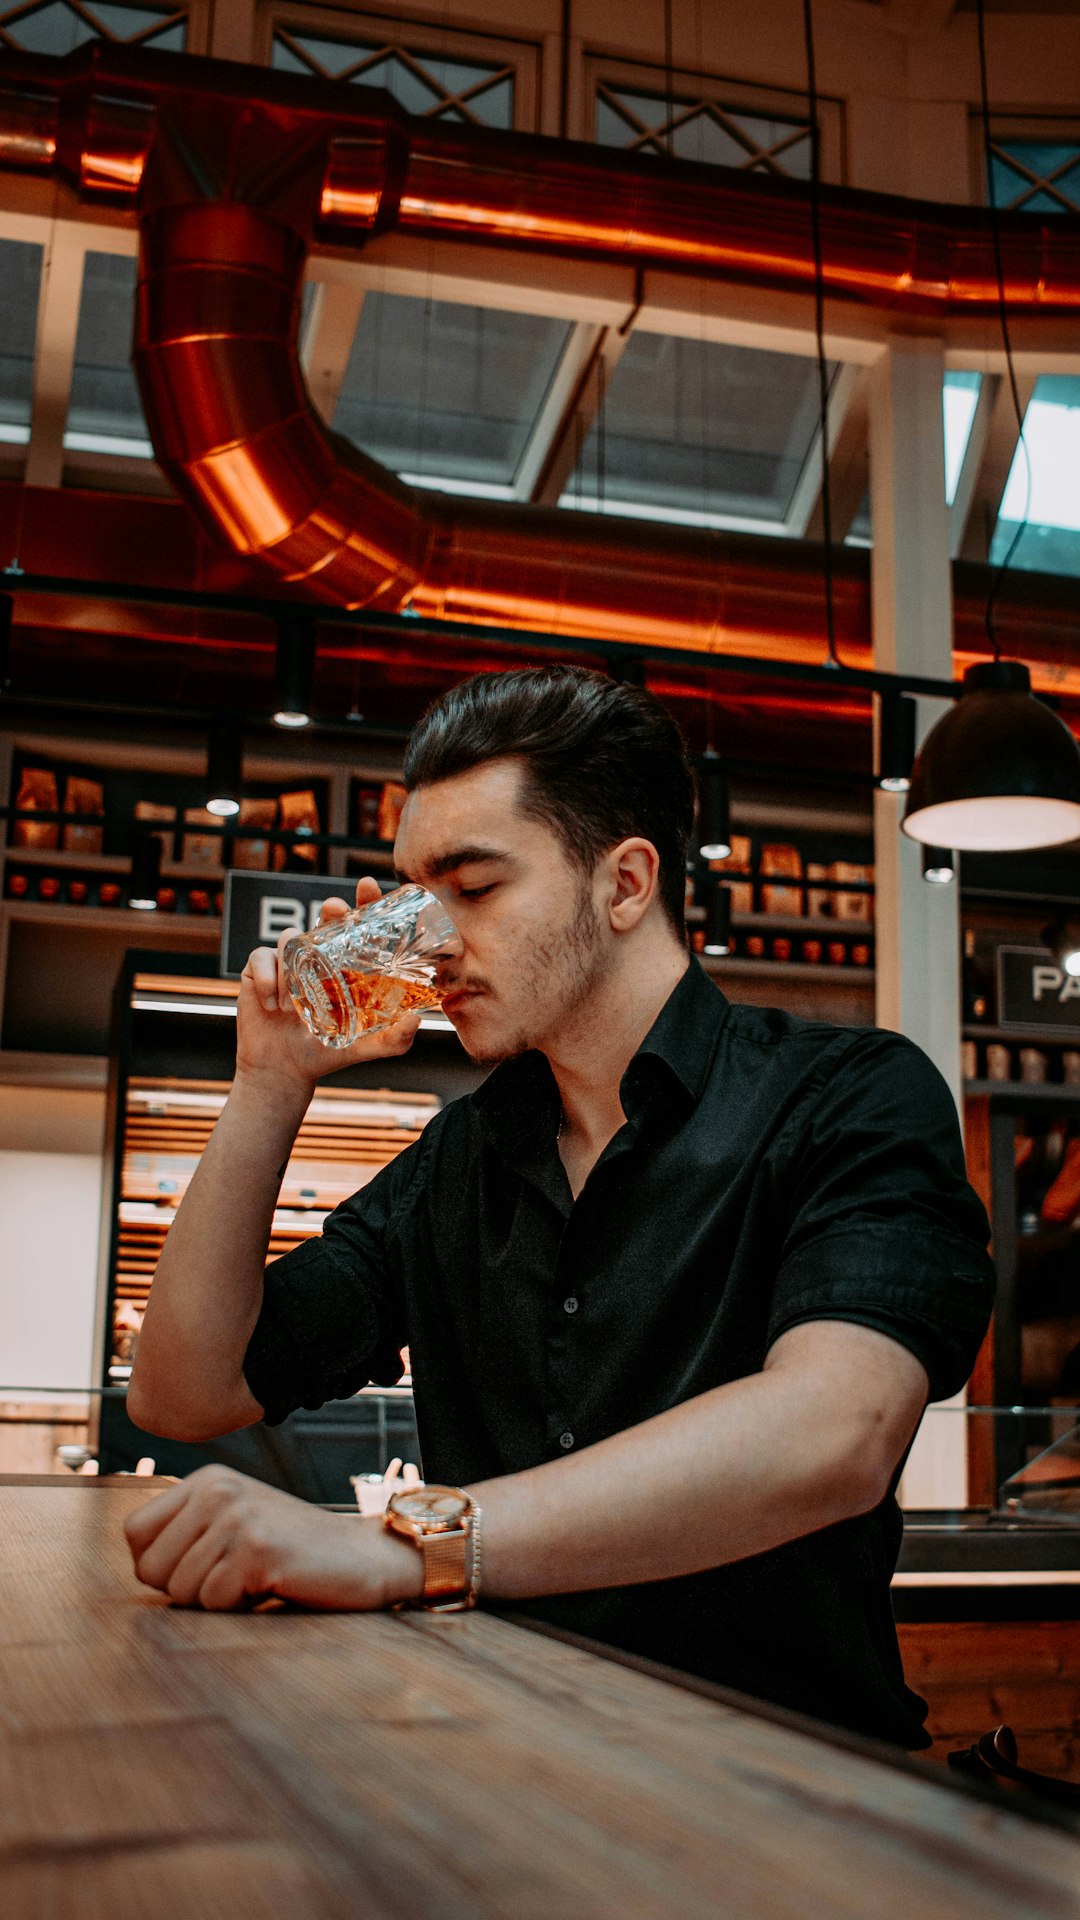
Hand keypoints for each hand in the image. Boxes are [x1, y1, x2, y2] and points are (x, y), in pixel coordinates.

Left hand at [123, 1464, 423, 1610]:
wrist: (363, 1557)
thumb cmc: (292, 1552)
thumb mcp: (234, 1523)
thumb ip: (187, 1533)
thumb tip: (137, 1565)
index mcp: (206, 1480)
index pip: (134, 1534)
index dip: (159, 1566)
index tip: (201, 1568)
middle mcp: (217, 1489)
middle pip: (150, 1568)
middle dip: (185, 1590)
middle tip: (233, 1578)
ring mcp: (237, 1516)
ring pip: (179, 1590)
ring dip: (215, 1601)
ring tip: (254, 1579)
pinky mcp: (256, 1548)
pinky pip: (213, 1602)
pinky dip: (239, 1607)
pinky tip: (271, 1585)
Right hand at [236, 877, 419, 1092]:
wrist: (285, 1070)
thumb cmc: (328, 1053)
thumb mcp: (367, 1048)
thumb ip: (394, 1040)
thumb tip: (416, 1021)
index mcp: (346, 966)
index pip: (357, 927)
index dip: (363, 902)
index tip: (368, 886)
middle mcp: (319, 957)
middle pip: (325, 919)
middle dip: (330, 908)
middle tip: (334, 909)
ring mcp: (288, 961)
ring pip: (289, 937)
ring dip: (292, 965)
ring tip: (292, 1005)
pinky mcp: (258, 969)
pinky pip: (261, 958)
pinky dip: (267, 979)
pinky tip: (273, 1005)